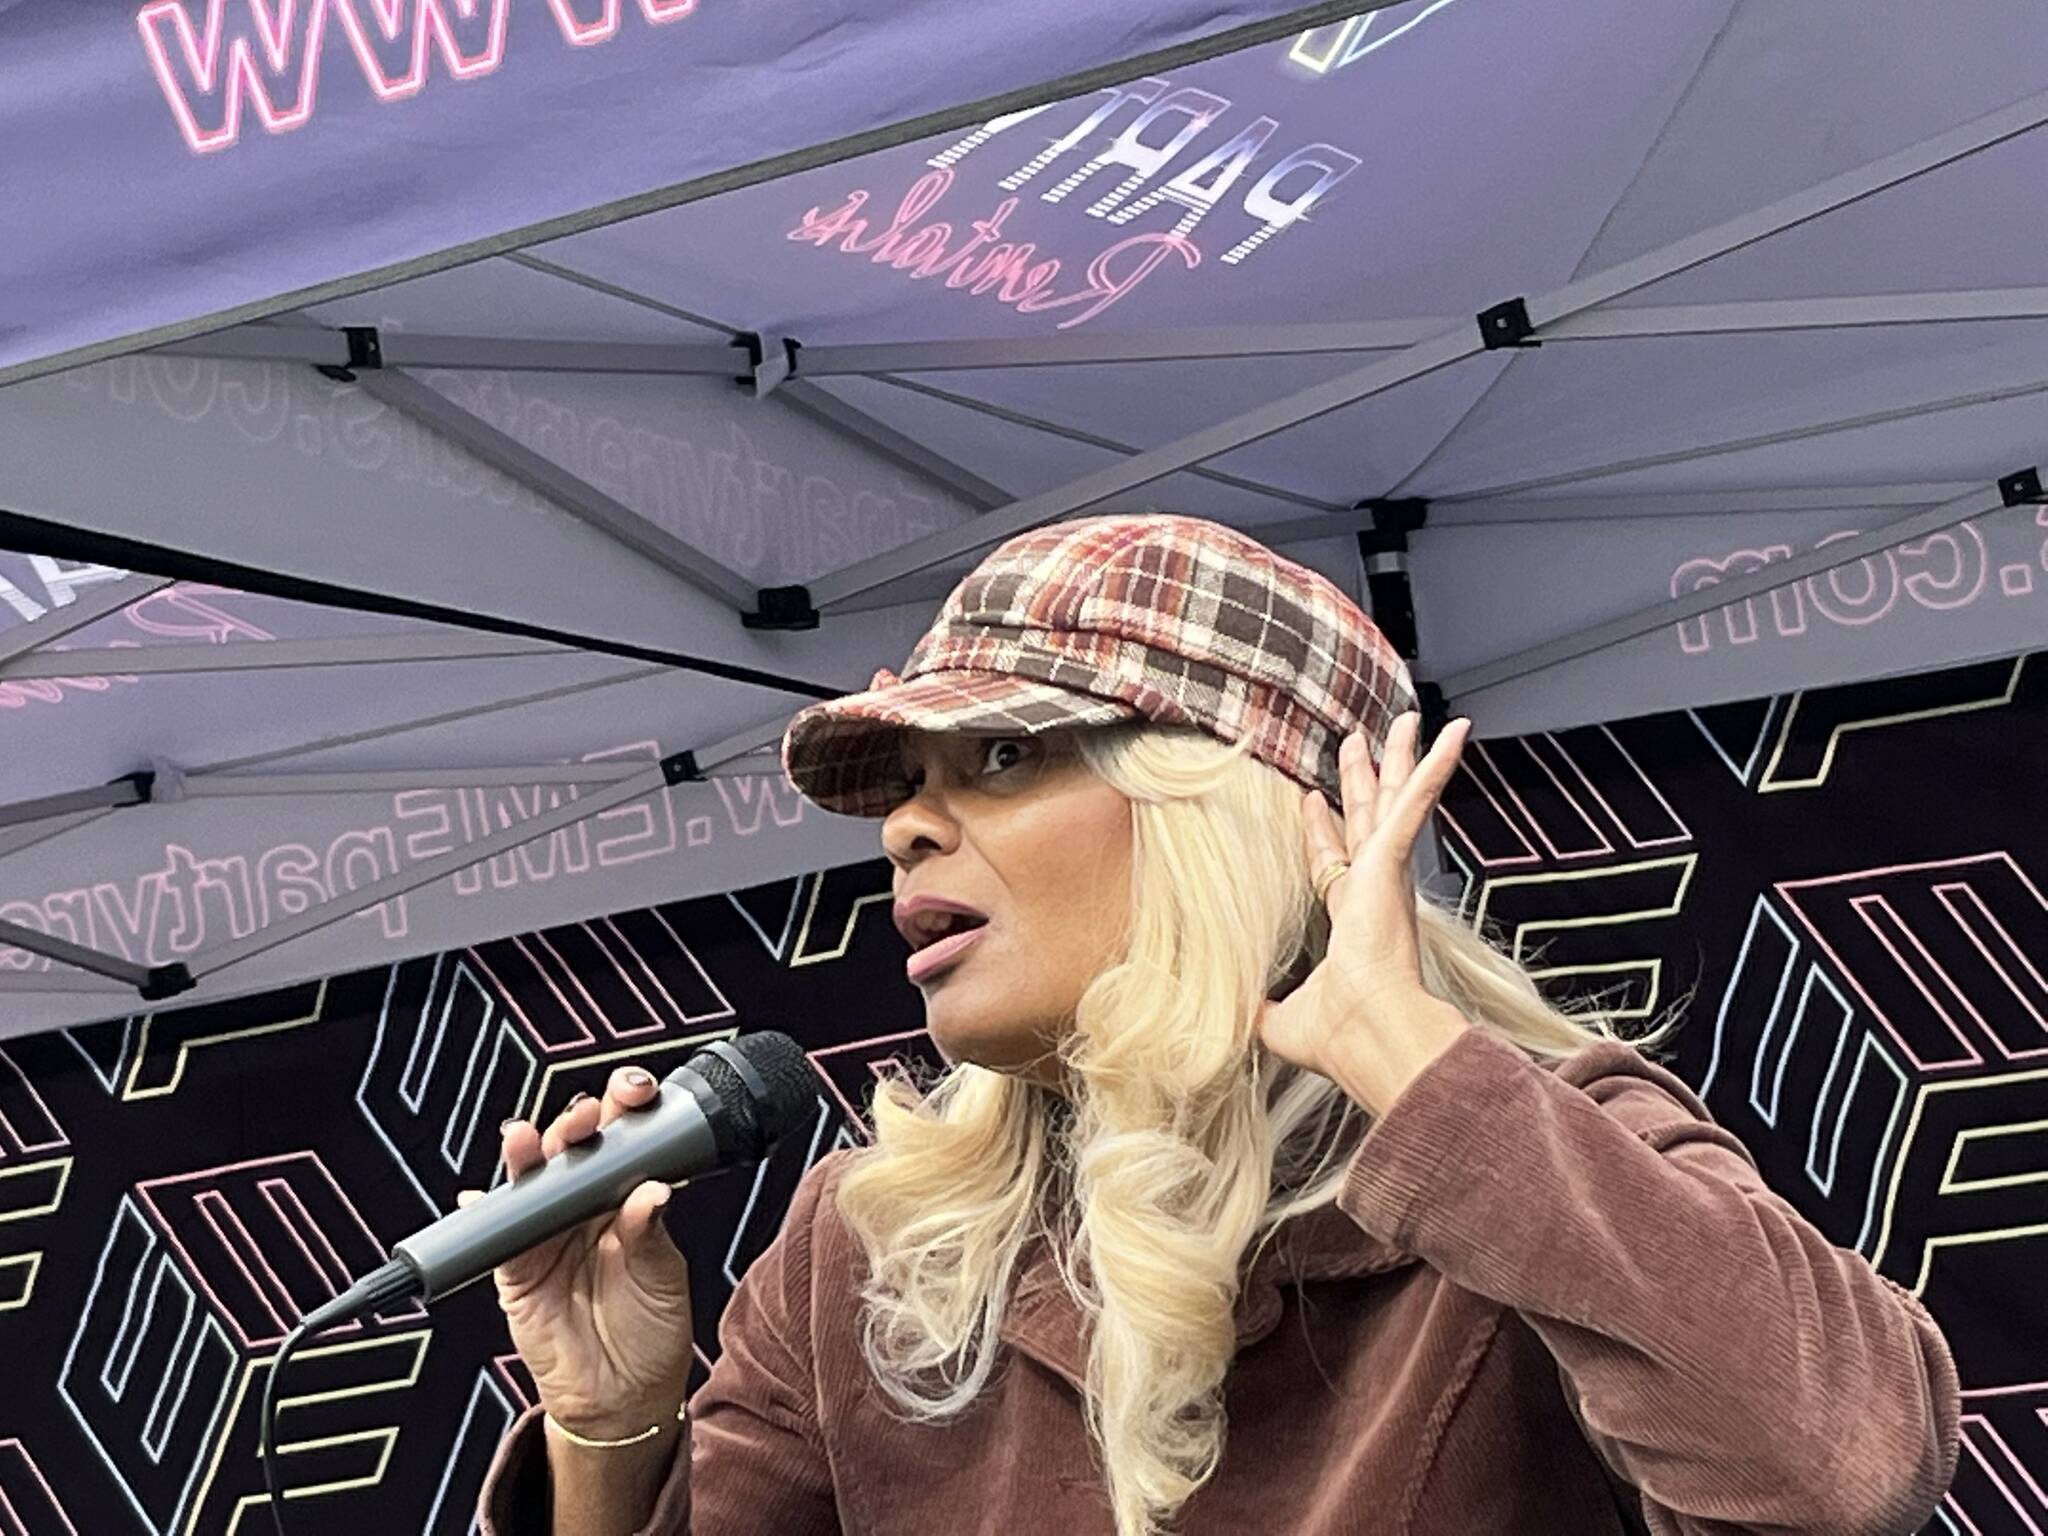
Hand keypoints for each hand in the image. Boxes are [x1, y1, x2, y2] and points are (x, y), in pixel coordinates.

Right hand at [461, 1066, 694, 1439]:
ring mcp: (548, 1234)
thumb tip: (650, 1192)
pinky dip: (485, 1212)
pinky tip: (478, 1195)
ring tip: (528, 1140)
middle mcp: (584, 1207)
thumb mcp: (663, 1277)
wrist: (624, 1399)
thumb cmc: (653, 1330)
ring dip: (526, 1154)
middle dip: (575, 1122)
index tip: (634, 1092)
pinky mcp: (517, 1269)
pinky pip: (495, 1236)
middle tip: (585, 1116)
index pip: (623, 1139)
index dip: (624, 1109)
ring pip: (530, 1180)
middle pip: (573, 1148)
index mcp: (627, 1196)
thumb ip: (650, 1234)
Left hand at [1255, 711, 1474, 1115]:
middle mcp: (1375, 894)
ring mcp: (1386, 877)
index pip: (1334, 866)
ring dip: (1399, 760)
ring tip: (1406, 721)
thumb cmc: (1338, 1036)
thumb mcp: (1280, 1019)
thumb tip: (1228, 1012)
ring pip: (1393, 801)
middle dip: (1363, 781)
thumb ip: (1258, 1007)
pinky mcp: (1392, 864)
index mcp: (1352, 925)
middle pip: (1368, 822)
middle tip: (1362, 741)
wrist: (1369, 1034)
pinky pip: (1414, 803)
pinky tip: (1450, 733)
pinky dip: (1433, 767)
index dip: (1321, 834)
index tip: (1311, 802)